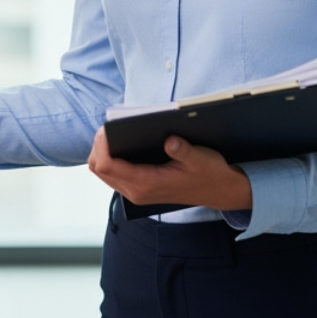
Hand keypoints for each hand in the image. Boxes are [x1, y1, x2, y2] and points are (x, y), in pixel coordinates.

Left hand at [86, 127, 252, 211]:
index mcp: (147, 184)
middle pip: (99, 169)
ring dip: (102, 152)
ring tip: (112, 132)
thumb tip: (169, 141)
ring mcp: (136, 191)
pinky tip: (120, 143)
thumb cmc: (209, 173)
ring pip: (103, 172)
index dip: (101, 145)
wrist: (218, 191)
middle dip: (98, 146)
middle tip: (108, 126)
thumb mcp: (200, 158)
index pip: (107, 166)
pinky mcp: (138, 188)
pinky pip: (112, 174)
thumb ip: (183, 150)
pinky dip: (110, 158)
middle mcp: (137, 191)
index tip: (107, 127)